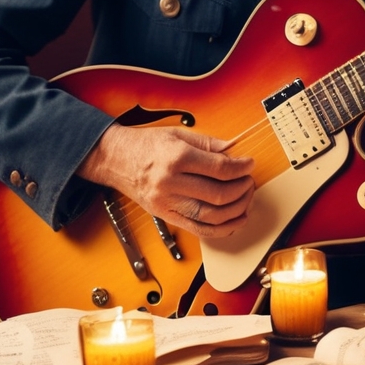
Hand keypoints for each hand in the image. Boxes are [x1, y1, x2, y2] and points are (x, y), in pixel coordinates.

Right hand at [77, 125, 255, 238]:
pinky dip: (221, 230)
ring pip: (210, 216)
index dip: (241, 168)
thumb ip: (209, 143)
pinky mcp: (165, 216)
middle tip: (248, 181)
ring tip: (245, 199)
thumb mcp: (179, 134)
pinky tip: (234, 221)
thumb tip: (234, 149)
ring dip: (236, 210)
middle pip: (218, 194)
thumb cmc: (147, 144)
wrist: (115, 159)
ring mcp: (166, 203)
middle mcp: (170, 183)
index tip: (249, 165)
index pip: (219, 168)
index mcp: (176, 158)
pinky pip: (198, 230)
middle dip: (242, 189)